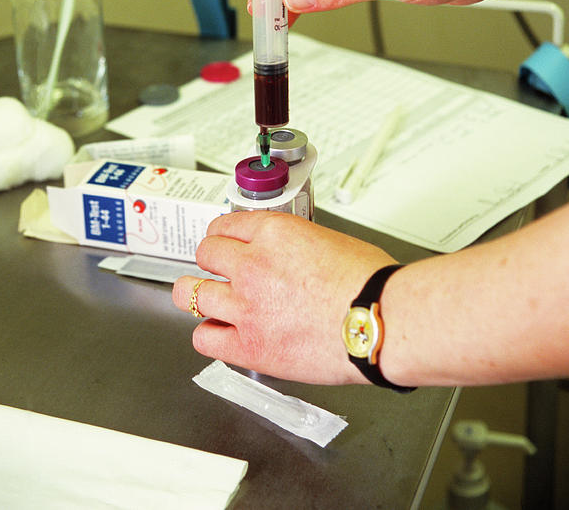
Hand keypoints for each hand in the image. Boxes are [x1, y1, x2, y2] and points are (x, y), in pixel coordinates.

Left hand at [172, 210, 395, 383]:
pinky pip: (204, 338)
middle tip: (215, 269)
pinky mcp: (249, 345)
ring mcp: (245, 305)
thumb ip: (294, 247)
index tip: (224, 243)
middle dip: (210, 261)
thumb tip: (287, 258)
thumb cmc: (369, 283)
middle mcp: (252, 264)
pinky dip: (209, 334)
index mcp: (273, 232)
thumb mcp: (328, 240)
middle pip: (205, 254)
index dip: (223, 235)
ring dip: (195, 295)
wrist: (378, 320)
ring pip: (192, 294)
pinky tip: (219, 333)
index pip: (226, 225)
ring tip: (201, 298)